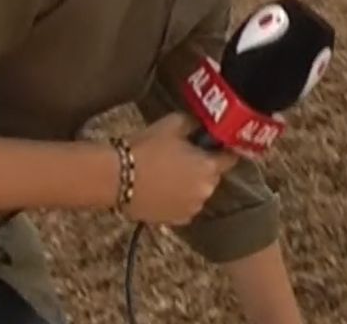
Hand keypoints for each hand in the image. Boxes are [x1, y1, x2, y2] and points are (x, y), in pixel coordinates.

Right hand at [121, 112, 238, 224]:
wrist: (116, 178)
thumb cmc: (146, 149)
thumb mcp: (172, 124)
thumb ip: (194, 124)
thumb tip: (201, 125)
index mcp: (209, 167)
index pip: (230, 158)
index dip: (221, 150)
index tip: (213, 145)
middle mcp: (206, 191)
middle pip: (213, 176)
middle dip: (203, 167)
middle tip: (183, 158)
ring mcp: (191, 208)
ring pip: (198, 193)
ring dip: (191, 185)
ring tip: (169, 175)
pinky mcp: (175, 221)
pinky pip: (185, 207)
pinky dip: (179, 200)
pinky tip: (163, 190)